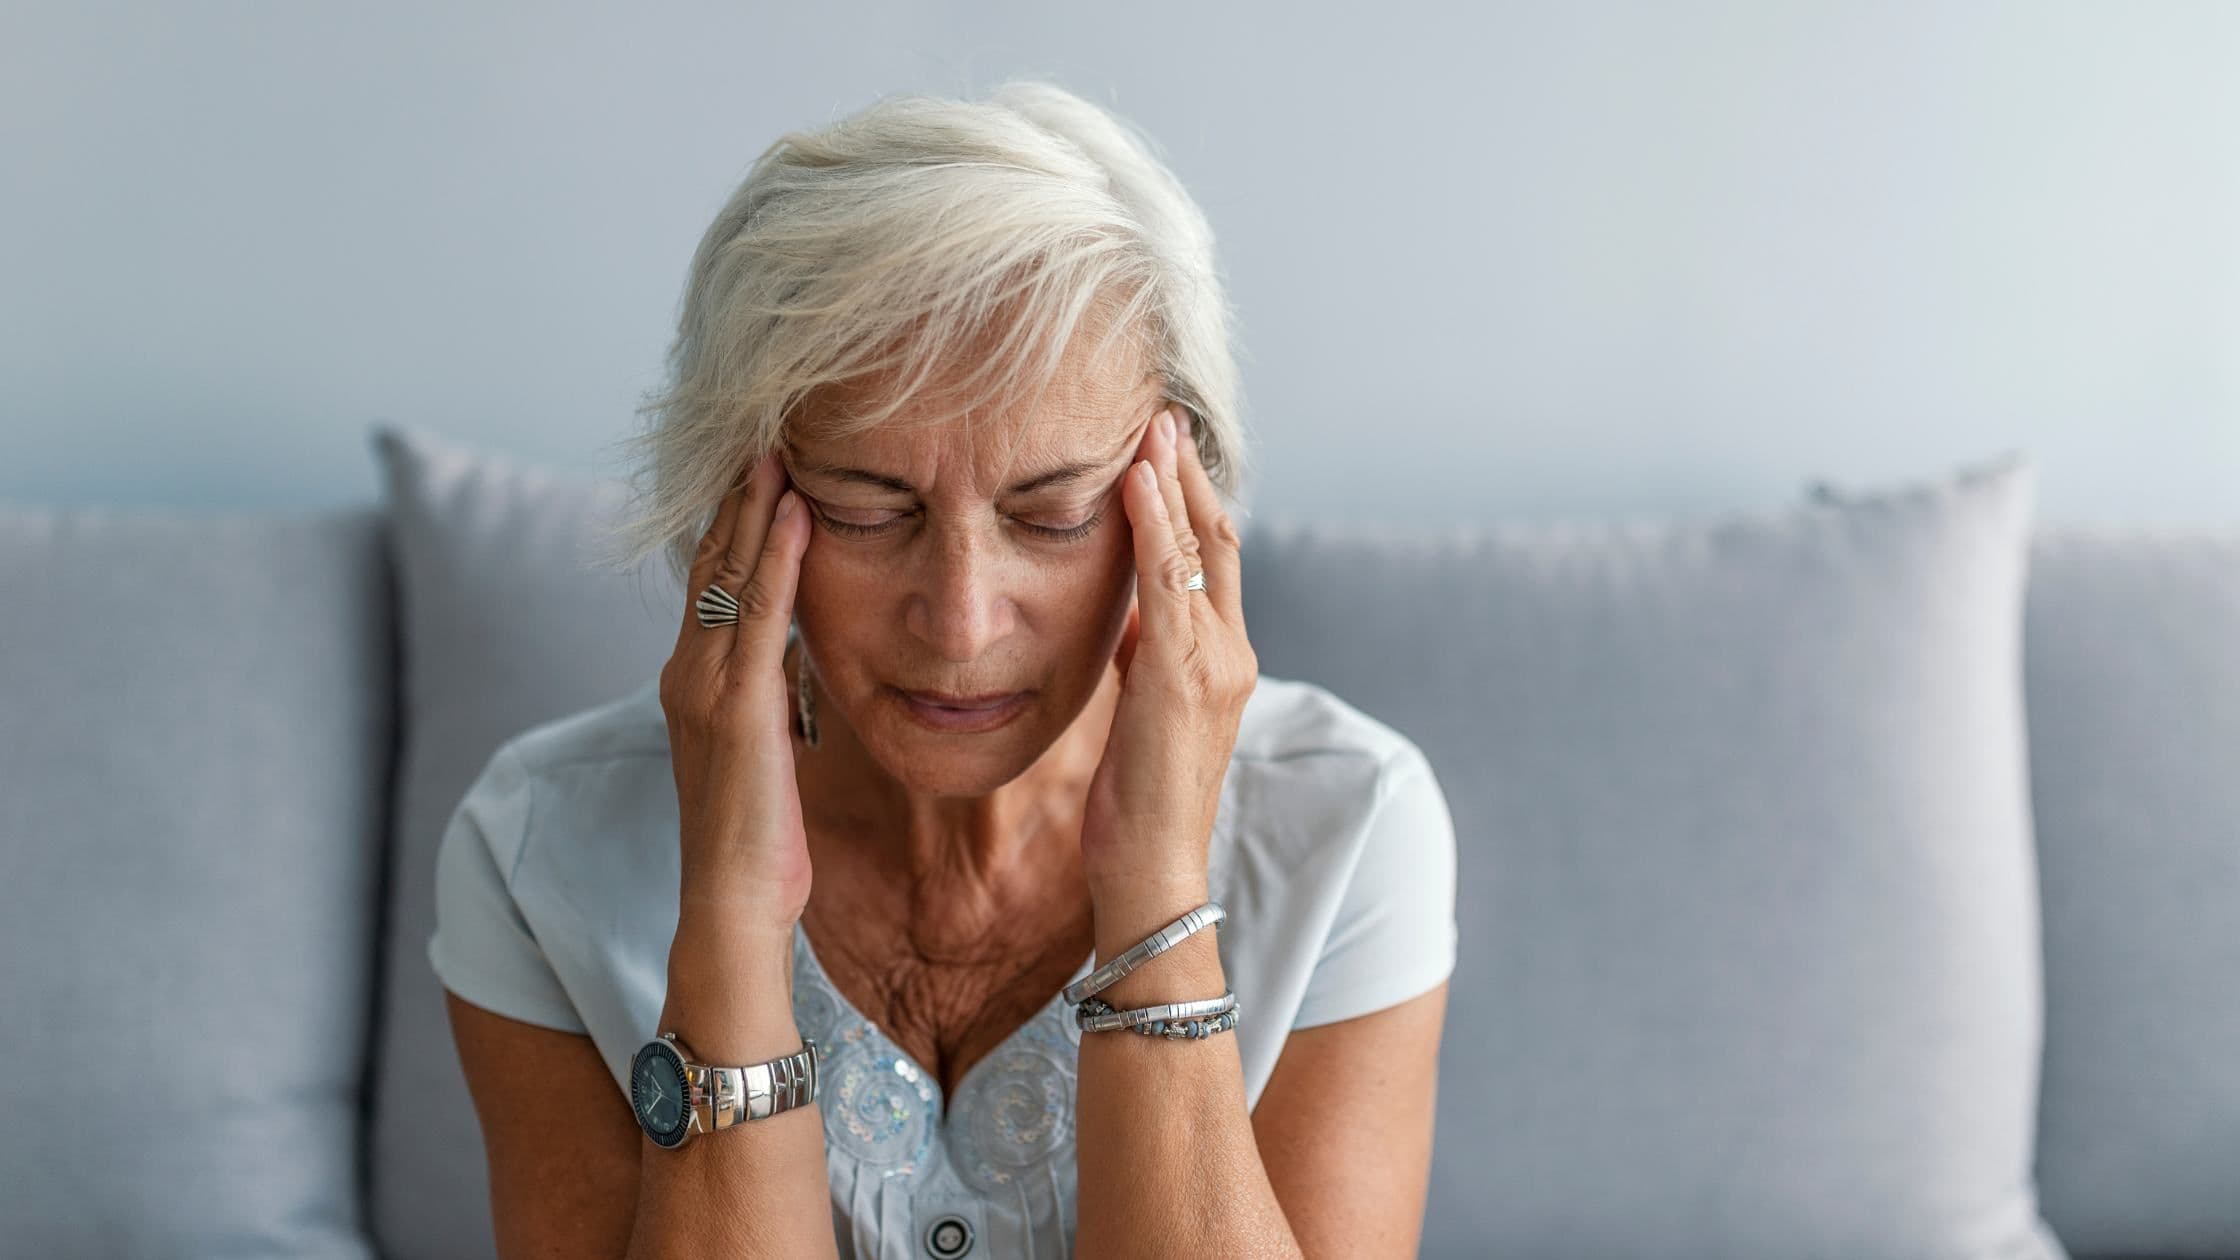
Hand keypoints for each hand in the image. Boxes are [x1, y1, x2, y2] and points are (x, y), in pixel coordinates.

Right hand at [656, 452, 813, 937]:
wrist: (733, 901)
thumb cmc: (759, 838)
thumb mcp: (765, 748)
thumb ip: (768, 695)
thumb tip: (790, 655)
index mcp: (694, 681)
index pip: (711, 583)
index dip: (732, 522)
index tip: (758, 468)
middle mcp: (687, 672)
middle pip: (711, 563)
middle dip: (737, 497)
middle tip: (764, 431)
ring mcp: (704, 686)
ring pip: (729, 575)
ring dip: (755, 507)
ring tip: (778, 447)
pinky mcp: (735, 707)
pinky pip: (760, 615)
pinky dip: (777, 558)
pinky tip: (796, 512)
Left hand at [1079, 405, 1257, 902]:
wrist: (1153, 873)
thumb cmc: (1138, 806)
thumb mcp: (1140, 716)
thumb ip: (1145, 661)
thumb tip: (1127, 618)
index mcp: (1222, 664)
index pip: (1215, 565)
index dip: (1193, 504)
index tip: (1166, 453)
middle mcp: (1232, 655)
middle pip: (1221, 541)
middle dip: (1192, 476)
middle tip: (1165, 417)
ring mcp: (1215, 664)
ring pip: (1201, 550)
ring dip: (1173, 483)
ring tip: (1152, 427)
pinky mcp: (1183, 677)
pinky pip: (1171, 582)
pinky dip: (1155, 526)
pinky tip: (1136, 482)